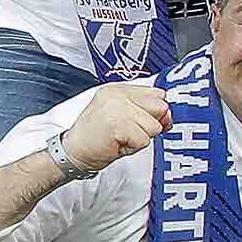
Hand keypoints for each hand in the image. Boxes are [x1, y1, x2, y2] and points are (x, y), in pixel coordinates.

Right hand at [58, 79, 175, 174]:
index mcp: (119, 89)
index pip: (159, 94)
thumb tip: (169, 117)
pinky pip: (144, 141)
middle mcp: (117, 94)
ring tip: (121, 138)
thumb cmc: (97, 137)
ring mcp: (117, 108)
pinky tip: (116, 144)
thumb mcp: (123, 117)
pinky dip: (133, 148)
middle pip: (161, 108)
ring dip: (140, 138)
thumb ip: (146, 111)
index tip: (140, 122)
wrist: (73, 152)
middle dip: (149, 125)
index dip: (155, 112)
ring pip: (154, 127)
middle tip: (127, 132)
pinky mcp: (118, 125)